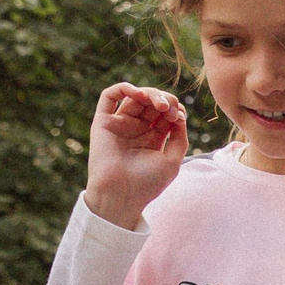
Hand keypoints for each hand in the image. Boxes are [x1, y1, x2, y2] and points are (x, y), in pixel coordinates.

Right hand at [84, 82, 188, 229]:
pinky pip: (109, 96)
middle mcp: (136, 129)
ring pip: (135, 96)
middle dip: (164, 100)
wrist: (121, 196)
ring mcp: (120, 124)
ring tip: (158, 104)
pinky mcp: (103, 122)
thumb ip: (180, 137)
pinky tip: (138, 94)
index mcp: (153, 138)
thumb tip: (180, 114)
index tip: (178, 117)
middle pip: (152, 102)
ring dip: (150, 93)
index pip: (166, 113)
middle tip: (168, 109)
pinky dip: (124, 88)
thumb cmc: (147, 183)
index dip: (175, 109)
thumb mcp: (173, 160)